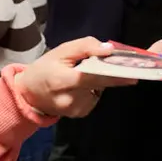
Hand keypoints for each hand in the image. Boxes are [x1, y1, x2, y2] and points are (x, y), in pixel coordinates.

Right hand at [14, 37, 136, 117]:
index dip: (112, 74)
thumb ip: (85, 47)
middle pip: (99, 85)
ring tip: (84, 75)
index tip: (132, 73)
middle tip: (128, 70)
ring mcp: (75, 109)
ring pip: (99, 91)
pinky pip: (95, 98)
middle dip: (114, 76)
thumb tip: (109, 49)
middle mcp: (70, 99)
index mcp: (62, 80)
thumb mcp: (62, 51)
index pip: (92, 77)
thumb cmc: (46, 67)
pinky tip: (82, 87)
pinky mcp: (79, 114)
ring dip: (99, 82)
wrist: (29, 92)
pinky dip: (93, 90)